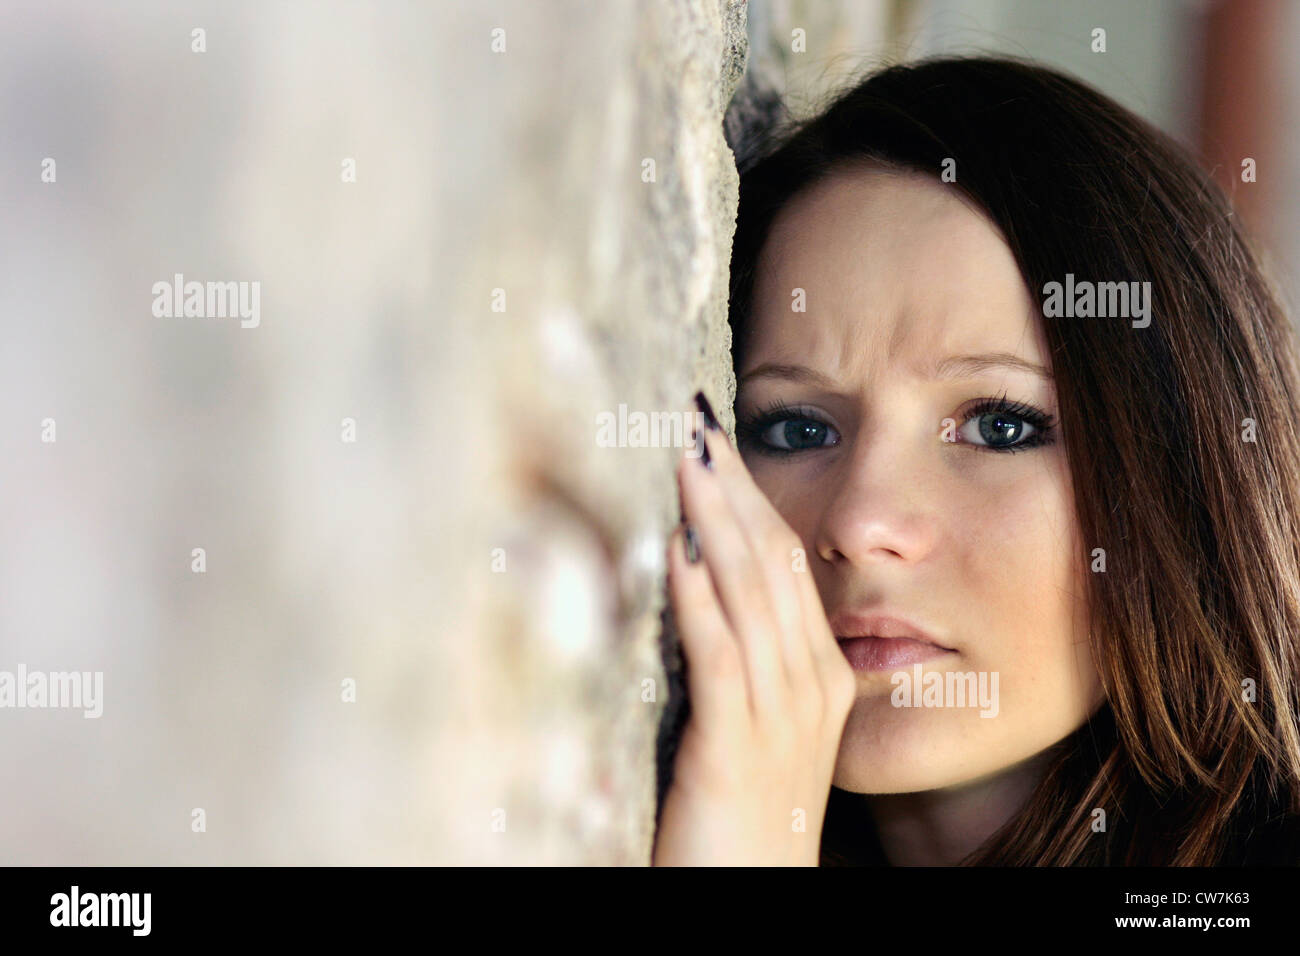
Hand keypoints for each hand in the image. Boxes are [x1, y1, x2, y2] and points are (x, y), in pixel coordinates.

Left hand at [651, 395, 856, 865]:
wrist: (751, 894)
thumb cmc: (745, 812)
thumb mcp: (757, 724)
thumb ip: (742, 658)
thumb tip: (700, 582)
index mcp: (819, 673)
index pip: (786, 563)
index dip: (752, 497)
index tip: (718, 441)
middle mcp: (810, 684)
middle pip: (773, 562)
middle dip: (734, 487)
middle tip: (698, 421)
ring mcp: (780, 715)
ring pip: (751, 594)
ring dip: (714, 520)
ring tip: (687, 457)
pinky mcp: (736, 747)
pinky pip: (721, 657)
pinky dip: (699, 598)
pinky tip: (676, 550)